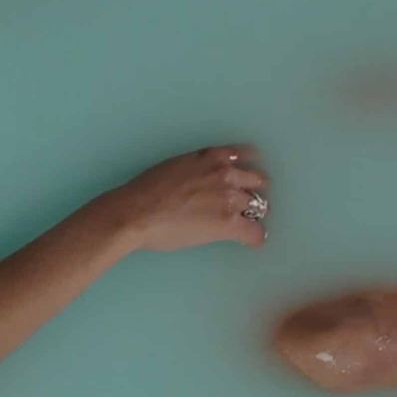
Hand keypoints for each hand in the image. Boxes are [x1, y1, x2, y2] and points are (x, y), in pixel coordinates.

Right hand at [96, 145, 270, 250]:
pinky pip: (256, 232)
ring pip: (259, 206)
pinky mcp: (229, 223)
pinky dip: (255, 237)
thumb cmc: (146, 191)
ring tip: (245, 225)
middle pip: (258, 181)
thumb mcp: (175, 166)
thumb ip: (197, 168)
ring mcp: (230, 199)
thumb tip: (202, 180)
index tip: (245, 178)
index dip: (247, 168)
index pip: (247, 155)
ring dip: (252, 215)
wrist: (137, 213)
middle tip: (245, 204)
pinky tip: (251, 242)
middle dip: (253, 191)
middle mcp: (226, 173)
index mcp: (212, 156)